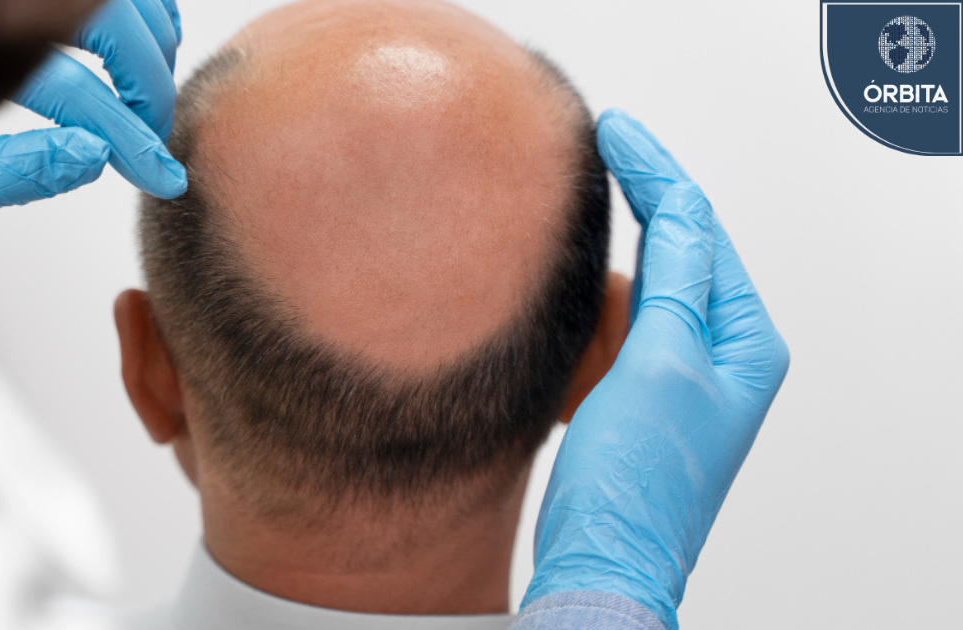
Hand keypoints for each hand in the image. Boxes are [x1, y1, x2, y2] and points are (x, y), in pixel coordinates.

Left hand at [0, 0, 186, 223]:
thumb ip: (16, 172)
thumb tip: (95, 156)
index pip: (80, 91)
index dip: (133, 137)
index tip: (161, 173)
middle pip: (109, 24)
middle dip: (148, 85)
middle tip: (154, 137)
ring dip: (145, 37)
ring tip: (152, 89)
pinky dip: (129, 9)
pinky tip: (137, 38)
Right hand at [520, 109, 789, 628]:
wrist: (601, 564)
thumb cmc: (639, 484)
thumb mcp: (660, 365)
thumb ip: (672, 282)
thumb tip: (677, 206)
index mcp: (743, 342)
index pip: (698, 233)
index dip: (656, 174)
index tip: (615, 128)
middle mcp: (716, 354)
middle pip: (670, 256)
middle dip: (631, 209)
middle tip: (594, 148)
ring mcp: (671, 376)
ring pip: (630, 295)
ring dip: (597, 270)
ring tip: (560, 233)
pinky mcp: (631, 397)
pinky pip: (605, 335)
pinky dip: (581, 317)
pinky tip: (556, 300)